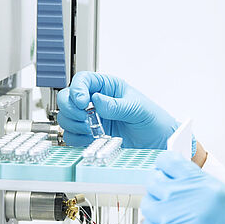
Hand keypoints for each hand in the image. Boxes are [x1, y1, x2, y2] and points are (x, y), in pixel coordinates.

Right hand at [56, 72, 178, 148]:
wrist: (158, 142)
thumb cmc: (152, 120)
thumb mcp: (137, 109)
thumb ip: (116, 105)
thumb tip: (97, 100)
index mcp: (106, 87)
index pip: (82, 81)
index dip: (77, 89)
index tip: (83, 102)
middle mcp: (95, 101)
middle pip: (67, 98)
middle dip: (71, 109)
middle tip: (84, 118)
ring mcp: (90, 119)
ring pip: (66, 117)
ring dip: (74, 124)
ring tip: (91, 130)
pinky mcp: (89, 136)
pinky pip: (72, 135)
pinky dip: (77, 138)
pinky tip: (90, 139)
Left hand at [141, 152, 224, 223]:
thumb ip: (206, 184)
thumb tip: (185, 178)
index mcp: (206, 185)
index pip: (169, 162)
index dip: (166, 165)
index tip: (167, 171)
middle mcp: (189, 199)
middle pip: (154, 182)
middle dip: (159, 185)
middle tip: (168, 193)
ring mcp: (177, 221)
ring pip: (148, 205)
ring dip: (156, 207)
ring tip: (170, 215)